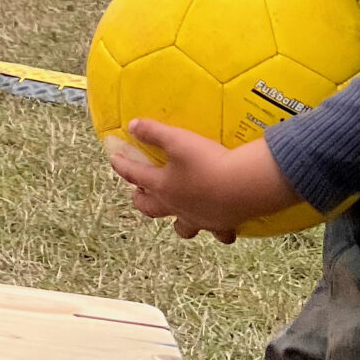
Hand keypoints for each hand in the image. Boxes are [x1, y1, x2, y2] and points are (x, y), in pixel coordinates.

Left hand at [105, 120, 293, 241]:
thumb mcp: (178, 140)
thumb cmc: (208, 161)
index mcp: (162, 186)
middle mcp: (176, 207)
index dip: (122, 166)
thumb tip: (133, 126)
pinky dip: (218, 230)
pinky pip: (219, 233)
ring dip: (178, 223)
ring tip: (179, 215)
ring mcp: (199, 219)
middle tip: (140, 193)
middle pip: (151, 209)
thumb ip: (154, 132)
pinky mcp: (221, 225)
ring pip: (182, 228)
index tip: (114, 159)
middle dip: (143, 201)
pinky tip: (221, 224)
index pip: (134, 175)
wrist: (245, 185)